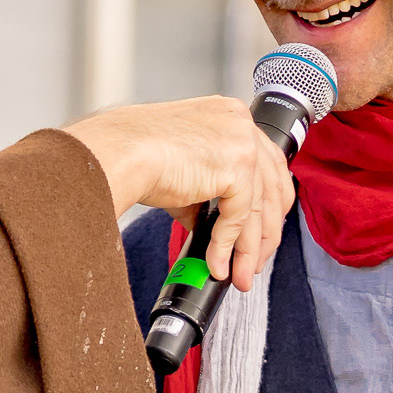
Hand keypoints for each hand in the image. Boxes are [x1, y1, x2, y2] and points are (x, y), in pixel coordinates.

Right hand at [68, 96, 293, 294]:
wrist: (119, 153)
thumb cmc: (135, 155)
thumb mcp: (184, 171)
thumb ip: (205, 193)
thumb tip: (213, 226)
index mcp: (231, 116)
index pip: (266, 166)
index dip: (267, 207)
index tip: (259, 237)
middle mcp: (241, 122)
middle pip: (272, 187)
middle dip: (265, 233)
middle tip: (253, 264)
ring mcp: (242, 141)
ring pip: (259, 207)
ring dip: (249, 249)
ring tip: (239, 275)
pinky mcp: (237, 164)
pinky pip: (240, 216)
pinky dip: (229, 245)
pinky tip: (217, 263)